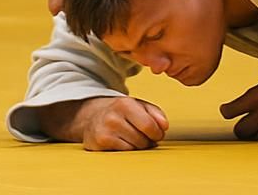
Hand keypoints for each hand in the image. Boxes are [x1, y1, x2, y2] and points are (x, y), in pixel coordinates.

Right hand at [38, 96, 167, 150]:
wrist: (93, 116)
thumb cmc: (121, 111)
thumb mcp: (139, 105)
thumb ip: (156, 113)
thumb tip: (165, 126)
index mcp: (125, 104)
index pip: (148, 125)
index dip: (157, 133)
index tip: (158, 134)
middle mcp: (113, 118)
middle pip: (142, 139)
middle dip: (148, 141)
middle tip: (146, 137)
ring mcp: (104, 132)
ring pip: (133, 148)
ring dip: (139, 146)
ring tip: (135, 138)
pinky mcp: (98, 145)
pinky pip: (123, 154)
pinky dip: (128, 150)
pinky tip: (124, 142)